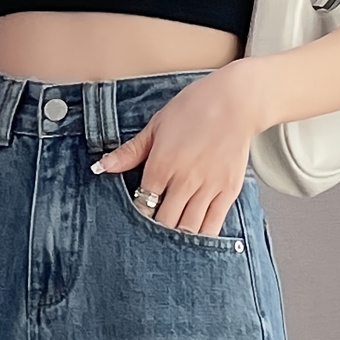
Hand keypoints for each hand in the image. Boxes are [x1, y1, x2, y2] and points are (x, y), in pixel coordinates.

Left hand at [92, 63, 261, 235]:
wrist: (237, 100)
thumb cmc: (196, 107)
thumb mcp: (158, 124)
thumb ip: (131, 151)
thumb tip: (102, 166)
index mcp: (162, 164)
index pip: (143, 204)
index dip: (139, 214)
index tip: (141, 213)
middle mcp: (185, 180)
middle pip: (164, 222)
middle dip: (157, 230)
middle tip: (155, 230)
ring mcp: (208, 187)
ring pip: (187, 229)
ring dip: (177, 237)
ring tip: (172, 237)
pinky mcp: (228, 191)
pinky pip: (213, 226)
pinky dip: (202, 237)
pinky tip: (194, 238)